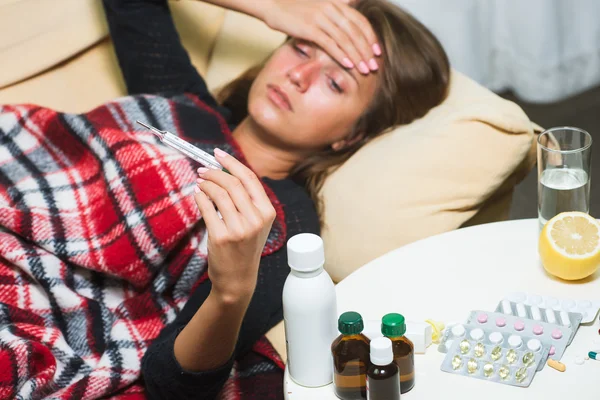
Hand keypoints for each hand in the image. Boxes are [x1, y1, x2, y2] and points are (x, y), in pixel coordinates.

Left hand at [193, 148, 276, 301]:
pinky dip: (200, 197)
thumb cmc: (244, 247)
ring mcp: (240, 229)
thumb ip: (247, 200)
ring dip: (206, 184)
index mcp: (267, 212)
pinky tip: (197, 195)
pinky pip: (207, 209)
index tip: (218, 154)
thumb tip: (225, 171)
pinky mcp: (222, 237)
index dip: (232, 163)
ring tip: (199, 183)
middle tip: (203, 170)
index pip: (250, 179)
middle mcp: (256, 219)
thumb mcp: (256, 223)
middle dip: (214, 172)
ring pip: (219, 194)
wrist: (238, 278)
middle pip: (233, 184)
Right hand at [262, 0, 380, 73]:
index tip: (377, 52)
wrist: (272, 4)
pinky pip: (330, 44)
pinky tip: (348, 65)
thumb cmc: (294, 8)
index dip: (370, 37)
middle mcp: (331, 9)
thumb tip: (349, 12)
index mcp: (336, 3)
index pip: (359, 21)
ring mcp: (321, 18)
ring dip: (357, 56)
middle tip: (374, 66)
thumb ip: (335, 10)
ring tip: (365, 69)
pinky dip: (341, 55)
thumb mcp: (318, 6)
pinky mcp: (310, 28)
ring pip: (345, 40)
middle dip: (366, 51)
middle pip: (355, 32)